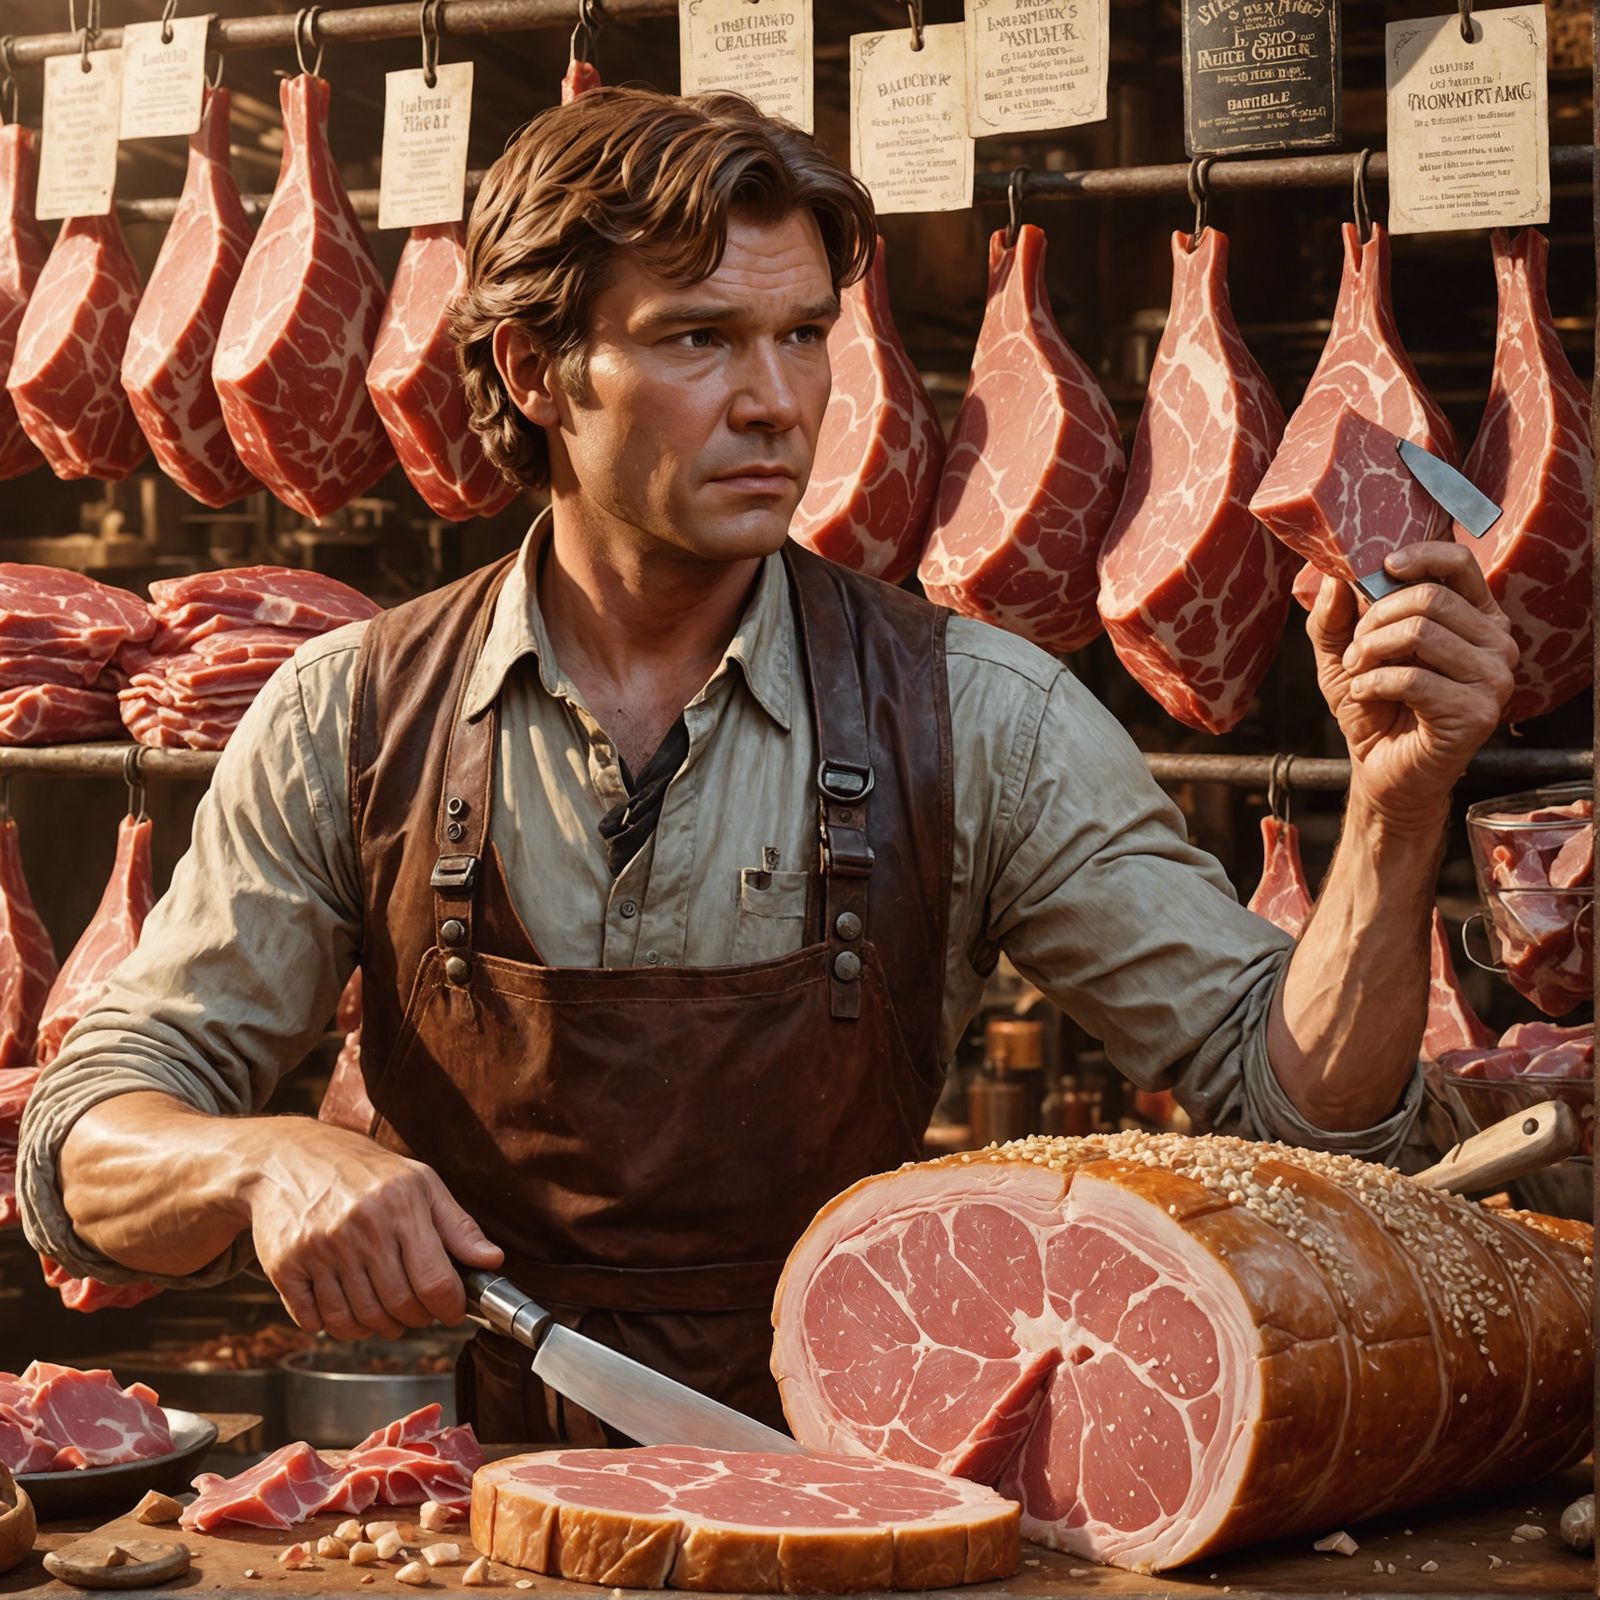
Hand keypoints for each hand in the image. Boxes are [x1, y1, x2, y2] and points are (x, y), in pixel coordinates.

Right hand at [240, 1120, 503, 1340]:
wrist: (286, 1158)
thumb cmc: (362, 1171)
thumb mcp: (419, 1182)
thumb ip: (457, 1224)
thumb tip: (492, 1259)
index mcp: (401, 1204)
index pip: (434, 1281)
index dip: (450, 1307)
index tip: (452, 1310)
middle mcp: (361, 1227)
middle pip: (399, 1307)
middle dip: (416, 1319)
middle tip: (418, 1312)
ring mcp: (321, 1248)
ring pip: (358, 1321)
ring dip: (378, 1328)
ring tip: (386, 1313)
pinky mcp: (286, 1266)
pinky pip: (317, 1321)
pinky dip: (334, 1326)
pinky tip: (345, 1306)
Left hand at [1307, 542, 1517, 831]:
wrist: (1382, 773)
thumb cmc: (1373, 708)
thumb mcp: (1342, 655)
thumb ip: (1335, 617)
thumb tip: (1335, 577)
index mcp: (1475, 617)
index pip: (1460, 563)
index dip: (1419, 557)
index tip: (1381, 568)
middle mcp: (1497, 642)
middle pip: (1430, 598)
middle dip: (1374, 620)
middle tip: (1354, 650)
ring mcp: (1495, 678)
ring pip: (1422, 632)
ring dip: (1370, 652)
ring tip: (1357, 674)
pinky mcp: (1478, 712)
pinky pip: (1414, 677)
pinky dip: (1373, 684)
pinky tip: (1365, 697)